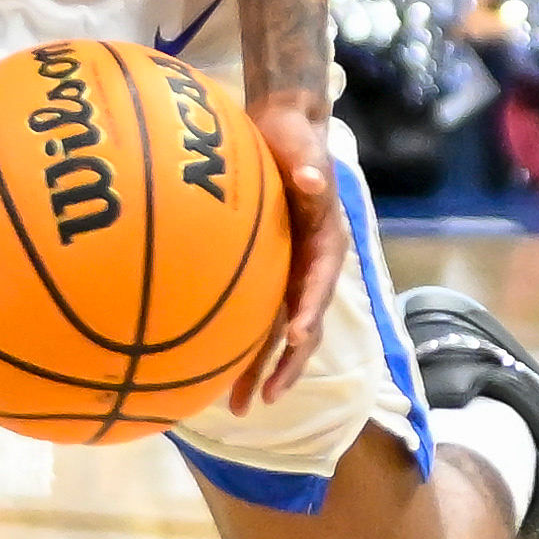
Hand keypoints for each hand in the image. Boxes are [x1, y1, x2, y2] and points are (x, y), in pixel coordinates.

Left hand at [231, 90, 346, 410]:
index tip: (294, 336)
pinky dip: (239, 344)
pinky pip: (253, 315)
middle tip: (265, 399)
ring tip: (237, 407)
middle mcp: (310, 267)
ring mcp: (288, 274)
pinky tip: (212, 368)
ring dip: (260, 369)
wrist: (284, 131)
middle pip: (302, 324)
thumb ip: (309, 166)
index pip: (320, 281)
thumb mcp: (304, 146)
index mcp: (327, 242)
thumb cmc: (295, 138)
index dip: (309, 309)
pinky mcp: (266, 273)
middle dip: (285, 365)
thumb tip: (310, 182)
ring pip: (275, 331)